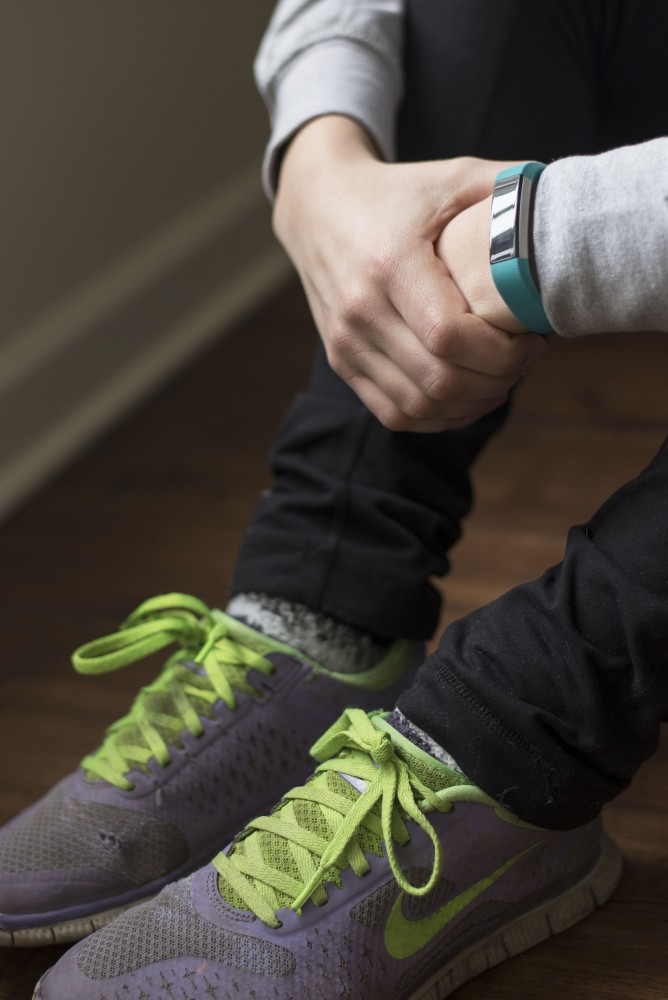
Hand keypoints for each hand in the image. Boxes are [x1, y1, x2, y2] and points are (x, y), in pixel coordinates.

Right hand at [273, 116, 546, 431]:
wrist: (318, 206)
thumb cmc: (395, 192)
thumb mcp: (451, 176)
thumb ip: (508, 189)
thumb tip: (563, 207)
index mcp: (389, 264)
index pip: (450, 336)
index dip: (501, 353)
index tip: (532, 341)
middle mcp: (359, 311)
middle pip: (439, 380)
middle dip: (496, 382)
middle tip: (523, 362)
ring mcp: (346, 342)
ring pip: (419, 406)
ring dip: (470, 405)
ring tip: (499, 381)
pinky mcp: (341, 362)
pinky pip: (394, 413)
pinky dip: (437, 416)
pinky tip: (465, 396)